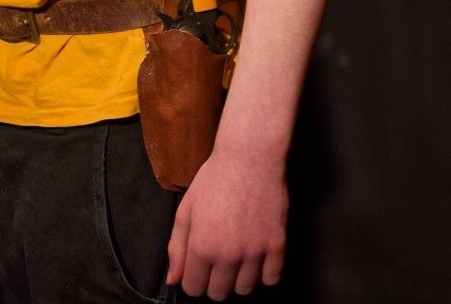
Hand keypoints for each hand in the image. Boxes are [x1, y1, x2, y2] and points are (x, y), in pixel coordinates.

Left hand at [165, 147, 287, 298]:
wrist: (249, 160)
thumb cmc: (213, 181)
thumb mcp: (186, 210)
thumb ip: (177, 247)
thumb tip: (173, 280)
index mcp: (201, 246)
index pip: (194, 288)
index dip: (193, 280)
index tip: (198, 269)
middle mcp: (228, 255)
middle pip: (219, 293)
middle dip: (214, 282)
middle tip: (217, 262)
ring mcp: (255, 252)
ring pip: (245, 289)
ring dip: (238, 279)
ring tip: (237, 258)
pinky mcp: (277, 245)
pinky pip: (271, 279)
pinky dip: (264, 273)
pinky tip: (256, 258)